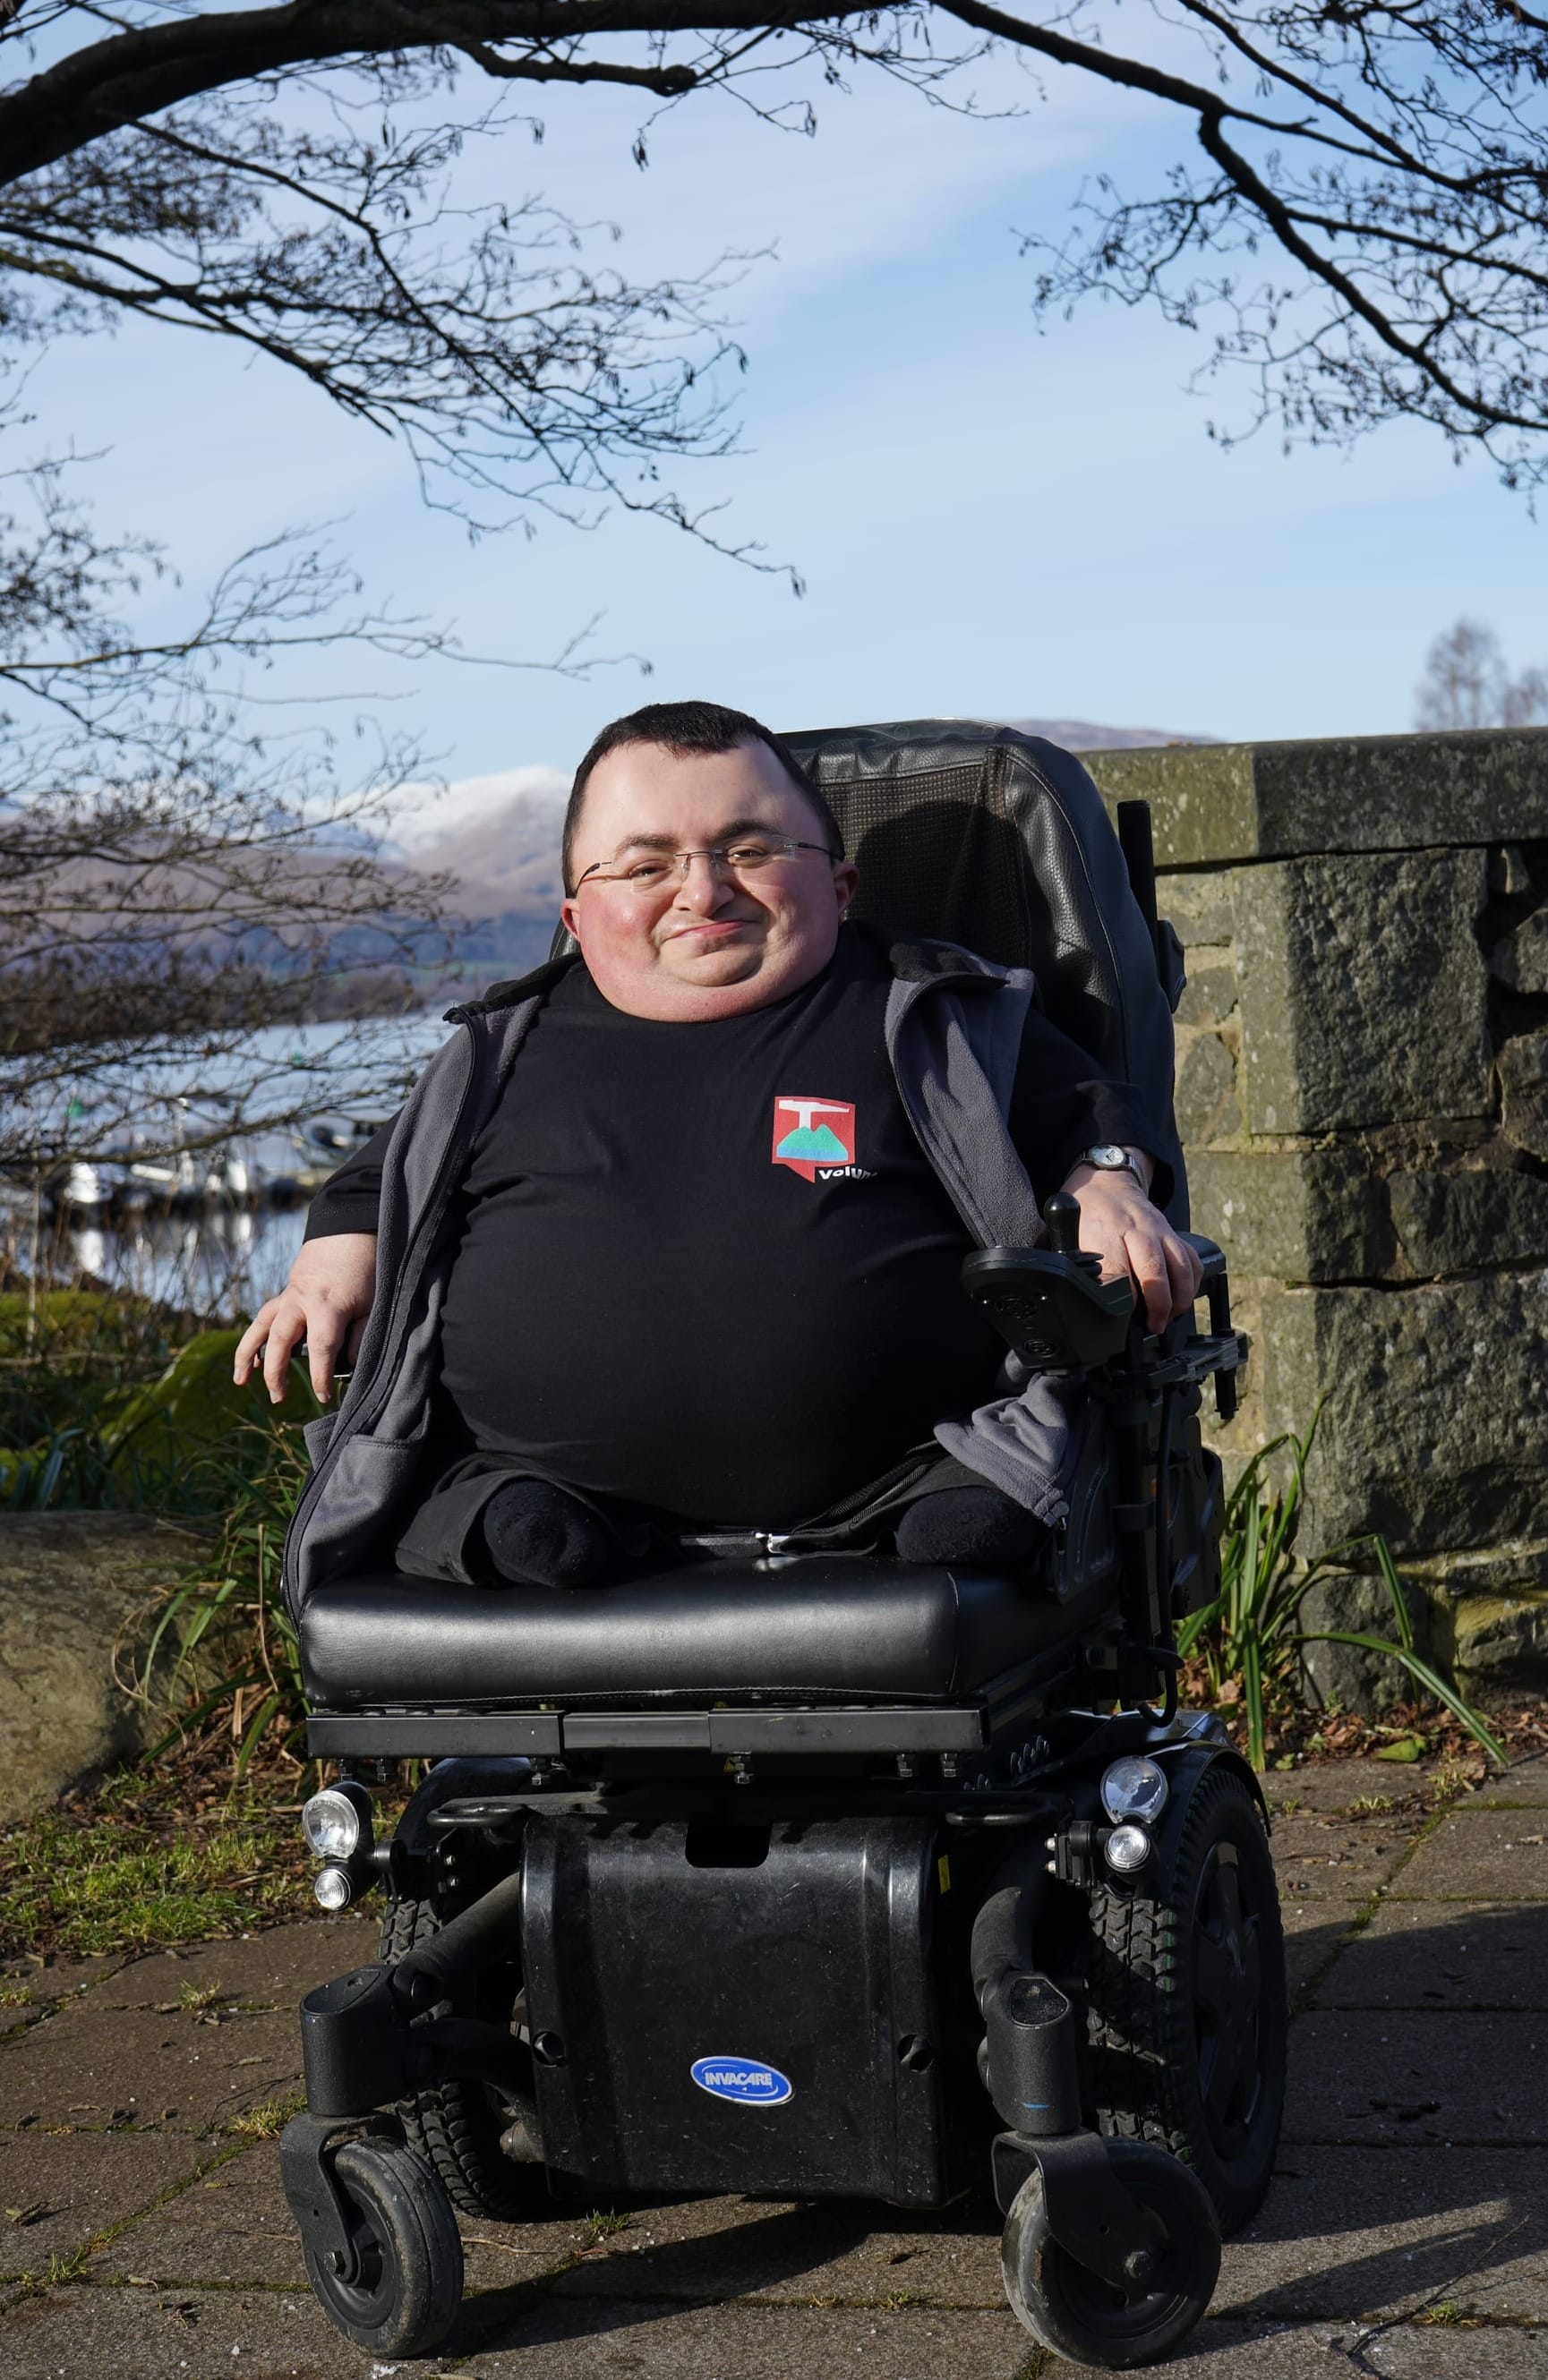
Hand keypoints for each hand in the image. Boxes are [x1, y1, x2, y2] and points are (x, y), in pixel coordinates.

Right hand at [233, 1232, 377, 1404]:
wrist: (350, 1229)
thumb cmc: (367, 1268)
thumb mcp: (373, 1303)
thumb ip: (361, 1335)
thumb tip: (350, 1366)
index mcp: (328, 1304)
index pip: (322, 1347)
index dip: (320, 1374)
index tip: (323, 1396)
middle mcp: (302, 1300)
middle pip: (282, 1339)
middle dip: (276, 1372)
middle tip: (279, 1398)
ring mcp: (290, 1295)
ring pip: (261, 1326)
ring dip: (248, 1354)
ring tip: (240, 1381)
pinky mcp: (286, 1292)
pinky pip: (265, 1317)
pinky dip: (255, 1337)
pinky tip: (252, 1358)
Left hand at [1060, 1162, 1201, 1334]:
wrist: (1106, 1182)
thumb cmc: (1085, 1214)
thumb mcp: (1066, 1235)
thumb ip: (1067, 1263)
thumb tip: (1057, 1291)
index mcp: (1103, 1231)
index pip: (1116, 1272)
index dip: (1122, 1300)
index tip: (1121, 1318)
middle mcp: (1135, 1230)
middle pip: (1154, 1271)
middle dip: (1158, 1305)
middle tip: (1153, 1325)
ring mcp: (1159, 1230)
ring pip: (1181, 1266)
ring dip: (1179, 1299)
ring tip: (1168, 1318)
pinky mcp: (1174, 1233)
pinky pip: (1192, 1260)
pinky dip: (1192, 1284)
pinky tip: (1181, 1299)